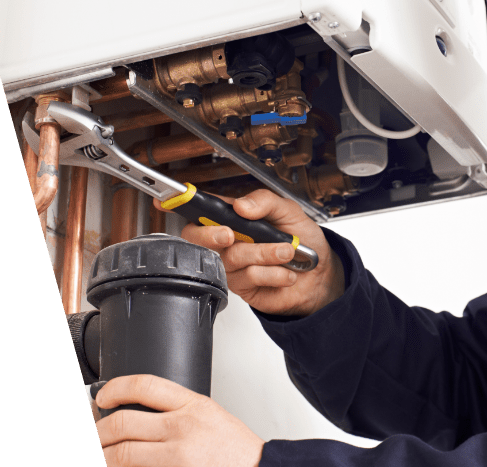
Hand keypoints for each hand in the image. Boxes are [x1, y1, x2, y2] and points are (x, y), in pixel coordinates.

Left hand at [95, 374, 263, 466]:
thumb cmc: (235, 450)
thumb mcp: (210, 415)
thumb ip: (178, 411)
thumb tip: (139, 416)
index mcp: (192, 405)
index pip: (145, 386)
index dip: (115, 389)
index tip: (103, 397)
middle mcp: (183, 428)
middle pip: (123, 422)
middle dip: (97, 432)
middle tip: (92, 436)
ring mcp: (177, 456)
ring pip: (122, 454)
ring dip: (101, 456)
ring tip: (99, 457)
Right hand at [176, 189, 344, 316]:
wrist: (322, 275)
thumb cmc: (304, 240)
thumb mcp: (289, 212)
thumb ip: (265, 202)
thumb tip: (241, 205)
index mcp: (236, 217)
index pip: (202, 208)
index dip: (180, 204)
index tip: (164, 200)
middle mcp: (229, 240)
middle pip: (197, 237)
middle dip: (211, 234)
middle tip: (233, 233)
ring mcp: (234, 265)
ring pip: (231, 257)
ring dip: (264, 253)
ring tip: (286, 251)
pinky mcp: (243, 287)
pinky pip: (247, 277)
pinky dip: (272, 272)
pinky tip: (285, 272)